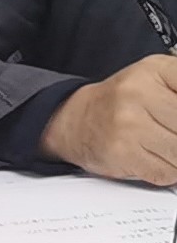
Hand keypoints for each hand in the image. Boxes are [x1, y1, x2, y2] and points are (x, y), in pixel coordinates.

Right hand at [40, 56, 176, 184]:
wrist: (75, 120)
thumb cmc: (124, 102)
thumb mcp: (158, 79)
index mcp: (155, 70)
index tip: (176, 121)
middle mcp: (139, 93)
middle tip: (170, 133)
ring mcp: (128, 124)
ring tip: (166, 146)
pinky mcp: (121, 152)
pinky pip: (167, 171)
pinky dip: (169, 171)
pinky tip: (156, 158)